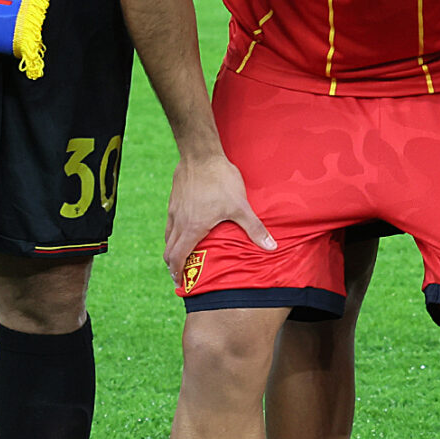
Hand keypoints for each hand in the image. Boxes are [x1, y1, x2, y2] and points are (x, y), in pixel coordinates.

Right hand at [165, 152, 273, 278]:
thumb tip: (271, 247)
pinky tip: (185, 229)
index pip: (177, 258)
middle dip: (173, 265)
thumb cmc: (220, 180)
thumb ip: (254, 228)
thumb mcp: (240, 206)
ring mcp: (174, 210)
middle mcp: (178, 222)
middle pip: (168, 250)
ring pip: (168, 236)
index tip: (180, 283)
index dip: (177, 273)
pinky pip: (169, 222)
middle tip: (181, 275)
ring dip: (173, 249)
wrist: (201, 155)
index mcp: (191, 228)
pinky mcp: (174, 200)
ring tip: (182, 256)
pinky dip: (173, 233)